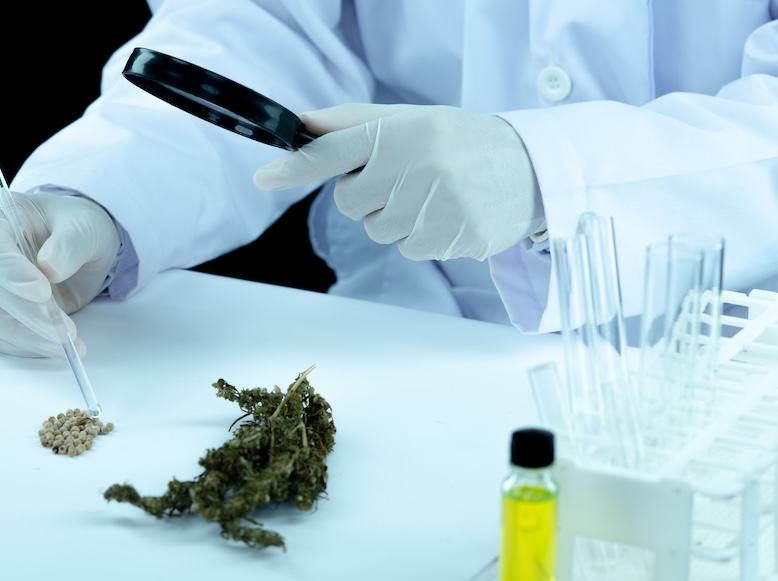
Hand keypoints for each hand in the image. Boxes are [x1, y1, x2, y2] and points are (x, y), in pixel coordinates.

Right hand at [0, 192, 119, 357]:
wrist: (81, 243)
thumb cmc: (78, 226)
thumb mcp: (85, 226)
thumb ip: (70, 244)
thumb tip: (50, 269)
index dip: (12, 275)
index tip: (43, 293)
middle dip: (29, 316)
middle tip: (65, 332)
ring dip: (29, 338)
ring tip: (68, 344)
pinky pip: (0, 336)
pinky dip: (27, 346)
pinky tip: (55, 346)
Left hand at [254, 103, 543, 260]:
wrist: (529, 167)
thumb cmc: (460, 142)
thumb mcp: (411, 120)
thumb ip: (354, 123)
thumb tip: (302, 125)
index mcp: (402, 131)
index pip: (335, 150)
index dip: (295, 167)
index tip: (262, 178)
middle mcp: (416, 165)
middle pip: (351, 203)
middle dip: (369, 196)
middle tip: (407, 178)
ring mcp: (437, 203)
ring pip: (379, 231)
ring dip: (397, 219)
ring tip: (434, 195)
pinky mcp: (454, 236)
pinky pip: (410, 249)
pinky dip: (422, 237)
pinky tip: (448, 214)